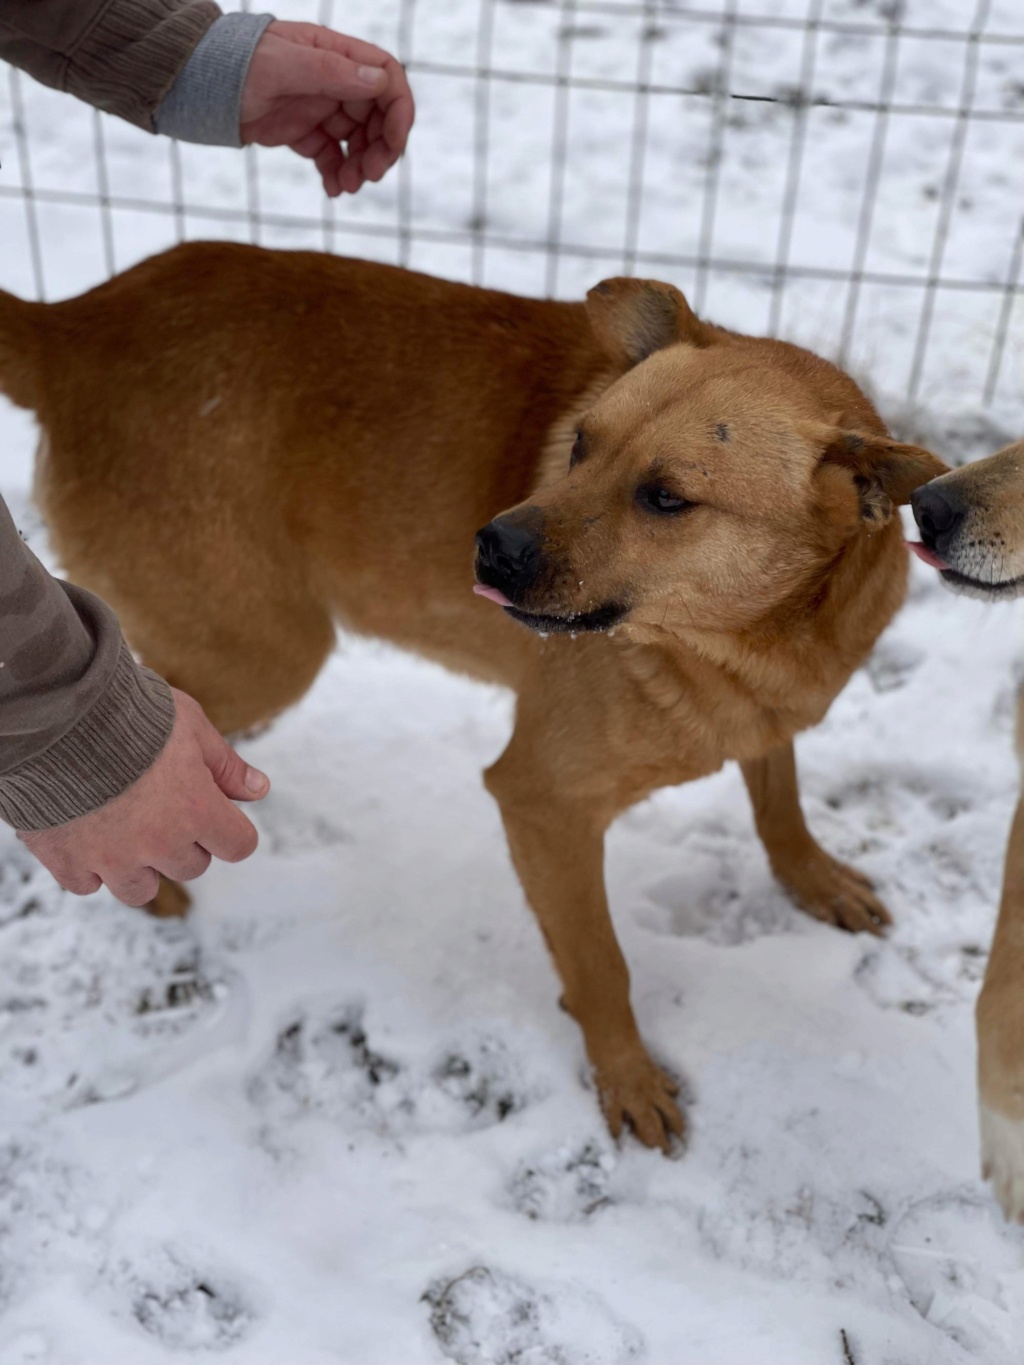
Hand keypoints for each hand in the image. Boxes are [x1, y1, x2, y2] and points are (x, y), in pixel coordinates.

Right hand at [19, 689, 268, 906]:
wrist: (57, 714)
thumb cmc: (130, 711)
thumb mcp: (191, 726)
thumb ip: (225, 765)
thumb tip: (259, 790)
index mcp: (197, 810)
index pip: (238, 845)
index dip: (229, 829)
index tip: (214, 813)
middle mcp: (159, 843)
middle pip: (190, 867)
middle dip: (182, 841)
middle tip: (159, 804)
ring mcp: (112, 858)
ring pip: (140, 889)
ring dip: (139, 866)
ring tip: (123, 828)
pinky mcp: (68, 861)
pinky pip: (87, 884)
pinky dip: (88, 866)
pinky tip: (85, 831)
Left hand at [240, 20, 414, 196]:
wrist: (196, 85)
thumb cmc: (233, 63)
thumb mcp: (281, 65)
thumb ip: (331, 71)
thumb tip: (380, 79)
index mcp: (334, 54)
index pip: (386, 77)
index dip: (398, 110)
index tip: (394, 142)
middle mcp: (333, 81)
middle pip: (377, 116)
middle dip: (380, 148)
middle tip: (371, 175)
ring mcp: (319, 108)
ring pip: (357, 141)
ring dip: (360, 166)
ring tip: (347, 187)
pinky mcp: (304, 133)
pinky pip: (332, 157)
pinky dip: (337, 175)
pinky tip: (333, 190)